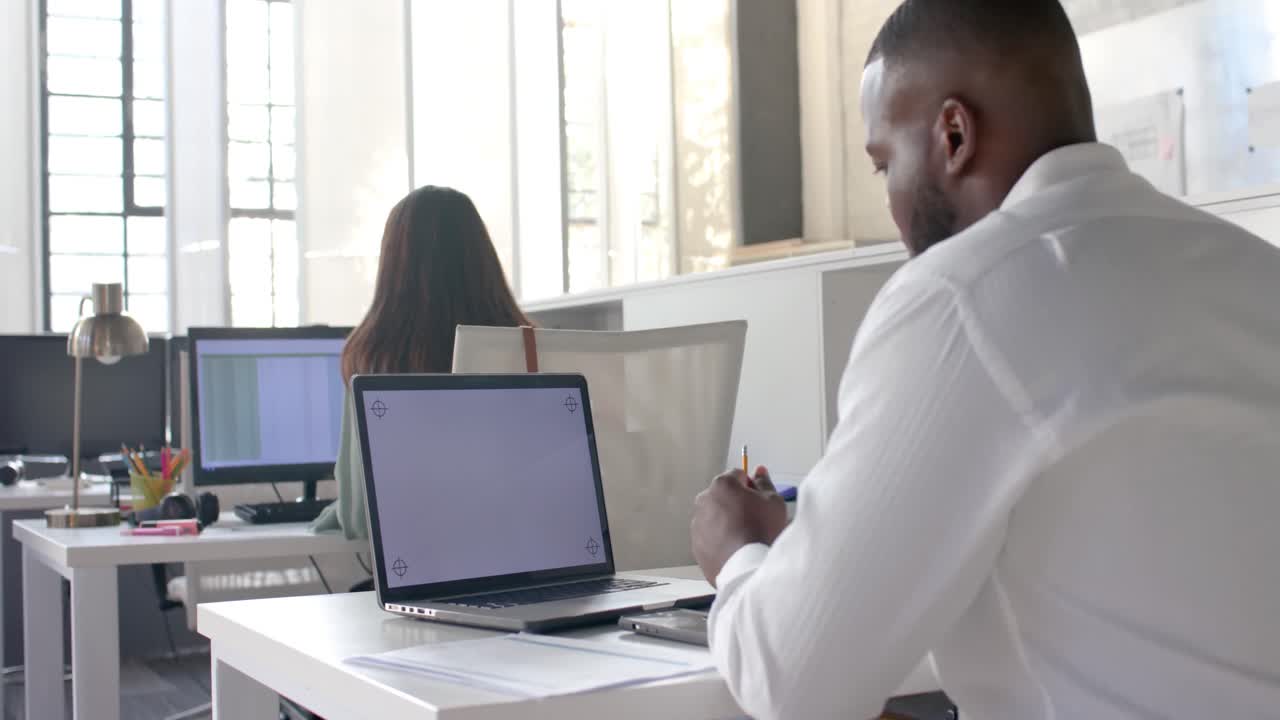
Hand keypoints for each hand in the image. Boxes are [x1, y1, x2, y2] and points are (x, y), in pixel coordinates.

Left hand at [691, 466, 788, 585]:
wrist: (747, 568)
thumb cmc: (762, 530)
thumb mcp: (773, 501)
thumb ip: (764, 482)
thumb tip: (758, 471)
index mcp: (722, 485)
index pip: (738, 475)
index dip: (751, 486)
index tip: (759, 500)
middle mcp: (703, 500)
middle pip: (723, 495)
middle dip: (736, 503)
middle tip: (753, 519)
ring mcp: (697, 523)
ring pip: (714, 516)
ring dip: (726, 521)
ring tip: (744, 537)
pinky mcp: (695, 544)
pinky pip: (709, 536)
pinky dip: (719, 539)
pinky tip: (734, 549)